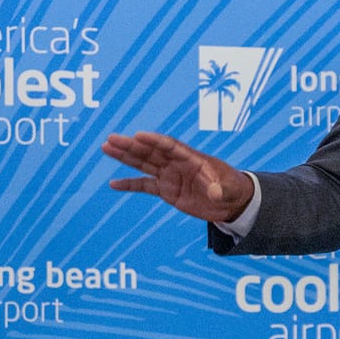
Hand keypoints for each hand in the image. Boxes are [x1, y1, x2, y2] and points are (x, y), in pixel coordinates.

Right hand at [102, 132, 254, 222]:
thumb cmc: (232, 188)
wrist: (231, 202)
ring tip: (107, 148)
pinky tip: (113, 183)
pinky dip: (129, 184)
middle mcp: (177, 164)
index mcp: (191, 158)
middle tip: (111, 139)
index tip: (139, 136)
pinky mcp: (166, 190)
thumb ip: (220, 189)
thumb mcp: (229, 189)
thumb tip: (215, 193)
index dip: (154, 141)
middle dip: (131, 145)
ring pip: (143, 163)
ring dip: (125, 156)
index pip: (170, 146)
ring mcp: (169, 176)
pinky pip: (144, 186)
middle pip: (150, 152)